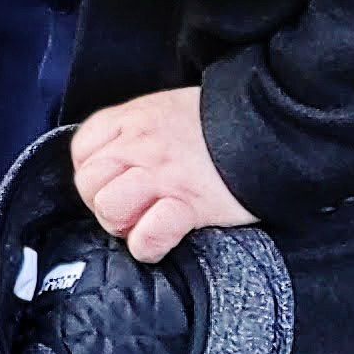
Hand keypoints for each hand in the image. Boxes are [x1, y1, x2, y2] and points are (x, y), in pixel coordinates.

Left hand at [67, 85, 256, 265]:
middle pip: (89, 185)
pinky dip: (149, 245)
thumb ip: (139, 131)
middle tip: (134, 208)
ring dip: (124, 224)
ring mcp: (162, 175)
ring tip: (149, 221)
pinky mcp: (188, 204)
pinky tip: (163, 240)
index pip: (83, 151)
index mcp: (133, 119)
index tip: (116, 183)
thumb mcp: (169, 109)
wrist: (270, 123)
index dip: (94, 174)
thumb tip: (119, 164)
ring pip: (109, 208)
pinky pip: (146, 235)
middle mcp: (140, 145)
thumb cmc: (222, 121)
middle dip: (104, 203)